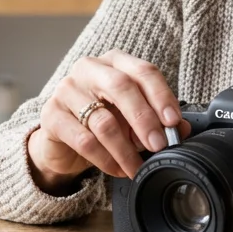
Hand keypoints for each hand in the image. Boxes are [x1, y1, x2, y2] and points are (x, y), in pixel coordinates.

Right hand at [26, 50, 188, 191]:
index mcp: (115, 62)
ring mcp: (66, 89)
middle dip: (144, 119)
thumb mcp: (133, 119)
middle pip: (121, 87)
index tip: (173, 122)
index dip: (162, 96)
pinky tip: (116, 169)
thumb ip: (157, 120)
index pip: (143, 71)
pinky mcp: (51, 115)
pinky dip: (105, 159)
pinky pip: (83, 140)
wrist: (63, 141)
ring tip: (137, 167)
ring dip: (125, 150)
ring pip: (103, 120)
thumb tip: (181, 130)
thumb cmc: (103, 121)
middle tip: (158, 145)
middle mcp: (89, 68)